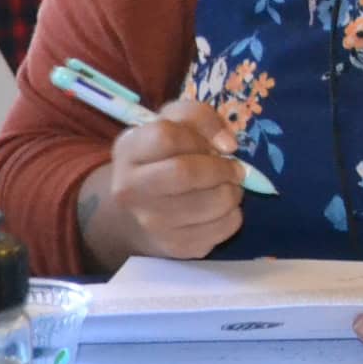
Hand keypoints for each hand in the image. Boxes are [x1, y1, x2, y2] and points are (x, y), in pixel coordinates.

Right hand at [86, 99, 247, 261]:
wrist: (138, 213)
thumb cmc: (164, 158)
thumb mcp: (173, 123)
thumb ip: (198, 117)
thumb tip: (228, 145)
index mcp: (128, 150)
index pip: (167, 136)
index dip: (202, 136)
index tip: (216, 145)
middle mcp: (130, 189)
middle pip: (187, 173)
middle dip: (222, 168)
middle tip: (234, 169)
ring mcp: (150, 222)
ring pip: (212, 203)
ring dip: (233, 191)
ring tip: (227, 187)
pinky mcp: (174, 246)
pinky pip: (223, 227)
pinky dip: (234, 214)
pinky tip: (221, 208)